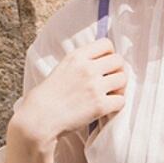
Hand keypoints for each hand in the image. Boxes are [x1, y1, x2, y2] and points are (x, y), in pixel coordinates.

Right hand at [12, 36, 126, 150]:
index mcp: (76, 56)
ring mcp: (95, 87)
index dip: (110, 55)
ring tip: (110, 95)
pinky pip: (121, 100)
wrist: (40, 118)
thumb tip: (101, 63)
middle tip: (111, 82)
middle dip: (118, 71)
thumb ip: (80, 63)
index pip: (106, 44)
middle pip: (119, 61)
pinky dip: (117, 105)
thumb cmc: (48, 97)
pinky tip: (107, 108)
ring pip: (123, 79)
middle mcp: (87, 68)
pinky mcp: (100, 105)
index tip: (106, 66)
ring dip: (119, 88)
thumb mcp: (62, 69)